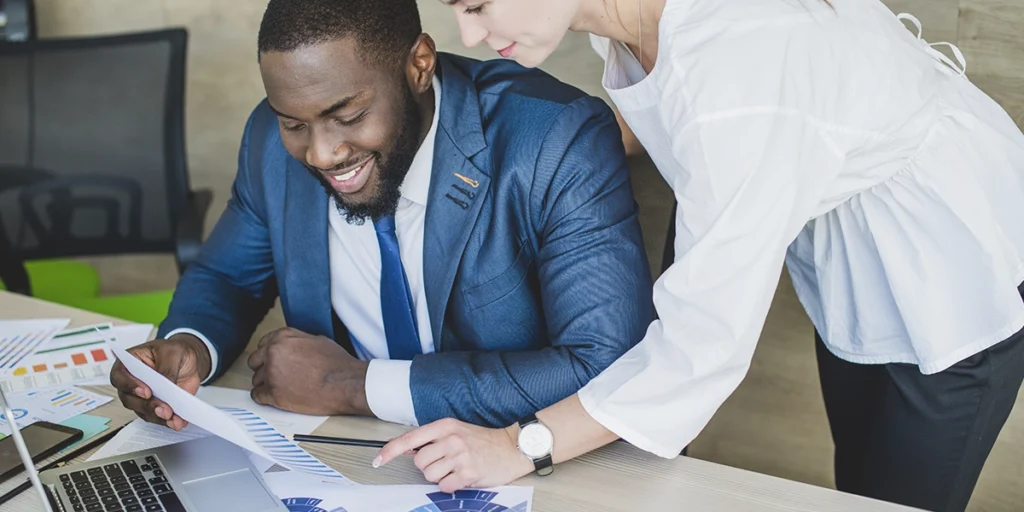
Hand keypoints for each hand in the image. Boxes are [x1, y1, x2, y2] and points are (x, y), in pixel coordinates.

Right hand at [109, 334, 211, 430]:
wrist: (189, 360)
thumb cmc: (175, 350)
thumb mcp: (172, 352)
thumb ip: (167, 368)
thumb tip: (165, 385)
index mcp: (129, 363)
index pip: (119, 376)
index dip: (130, 386)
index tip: (146, 392)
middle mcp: (132, 382)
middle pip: (129, 399)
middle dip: (147, 406)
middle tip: (163, 409)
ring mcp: (142, 396)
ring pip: (142, 411)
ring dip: (157, 416)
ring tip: (172, 417)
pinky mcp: (154, 406)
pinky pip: (156, 417)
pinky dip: (167, 421)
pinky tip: (177, 421)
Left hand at [247, 327, 369, 415]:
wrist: (344, 383)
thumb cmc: (337, 364)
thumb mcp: (317, 341)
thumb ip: (297, 341)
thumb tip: (292, 347)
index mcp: (283, 337)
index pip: (263, 343)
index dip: (269, 354)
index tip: (272, 360)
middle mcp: (273, 352)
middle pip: (254, 361)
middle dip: (263, 367)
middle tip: (275, 374)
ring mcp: (271, 373)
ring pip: (256, 379)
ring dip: (266, 383)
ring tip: (282, 387)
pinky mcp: (273, 393)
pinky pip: (257, 395)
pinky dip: (265, 398)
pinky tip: (276, 397)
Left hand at [375, 418, 533, 492]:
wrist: (511, 448)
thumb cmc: (482, 441)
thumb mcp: (456, 430)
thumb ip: (432, 438)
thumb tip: (406, 448)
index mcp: (445, 426)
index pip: (410, 438)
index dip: (390, 450)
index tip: (379, 460)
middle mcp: (451, 439)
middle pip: (419, 462)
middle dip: (428, 466)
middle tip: (445, 462)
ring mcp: (460, 456)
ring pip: (429, 475)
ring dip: (440, 477)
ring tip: (455, 468)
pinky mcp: (468, 473)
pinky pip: (444, 486)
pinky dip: (450, 485)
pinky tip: (462, 476)